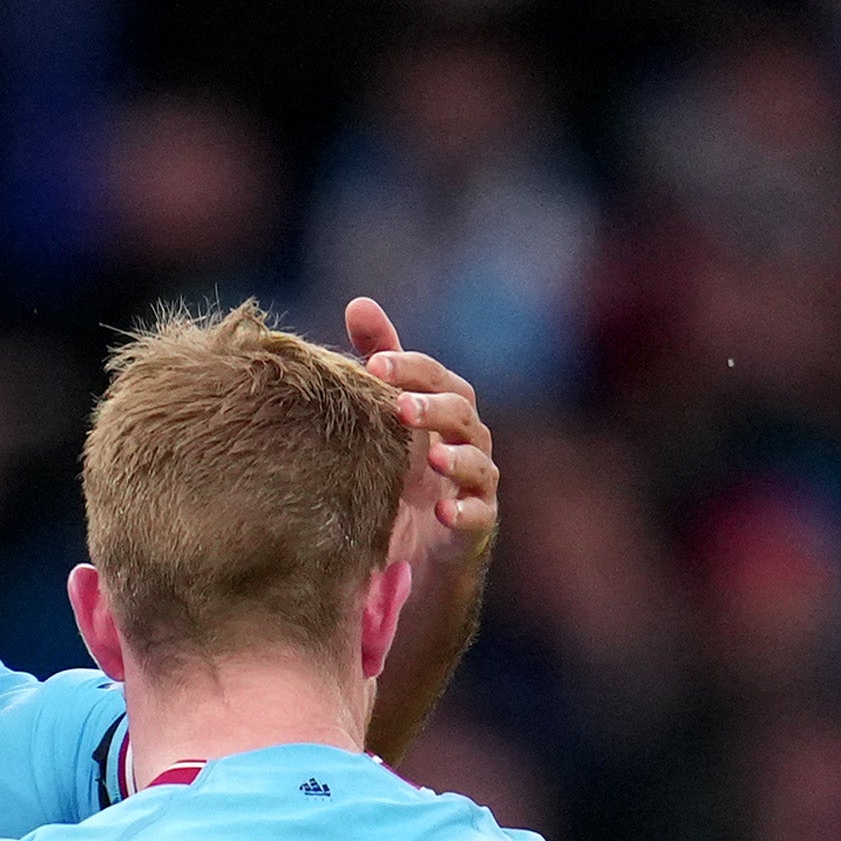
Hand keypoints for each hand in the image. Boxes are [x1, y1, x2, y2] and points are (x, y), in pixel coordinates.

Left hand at [347, 296, 497, 583]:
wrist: (416, 537)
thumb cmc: (404, 460)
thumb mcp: (387, 410)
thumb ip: (382, 358)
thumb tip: (359, 303)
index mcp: (444, 404)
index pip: (432, 375)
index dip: (408, 367)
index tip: (372, 366)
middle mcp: (467, 437)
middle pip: (459, 412)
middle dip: (432, 408)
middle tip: (399, 408)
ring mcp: (475, 480)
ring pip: (477, 462)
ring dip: (457, 459)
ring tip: (434, 459)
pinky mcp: (477, 522)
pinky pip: (481, 514)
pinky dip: (466, 512)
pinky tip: (444, 513)